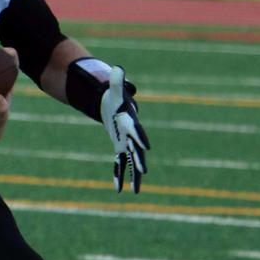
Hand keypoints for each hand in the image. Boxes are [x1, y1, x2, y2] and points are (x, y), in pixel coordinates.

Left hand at [100, 66, 149, 192]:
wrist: (114, 106)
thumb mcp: (113, 89)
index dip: (140, 139)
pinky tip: (119, 190)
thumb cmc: (114, 97)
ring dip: (133, 176)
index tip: (145, 148)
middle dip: (139, 160)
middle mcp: (131, 135)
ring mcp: (127, 144)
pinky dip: (119, 175)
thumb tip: (117, 68)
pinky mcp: (120, 148)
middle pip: (137, 150)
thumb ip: (116, 80)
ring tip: (134, 191)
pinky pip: (120, 164)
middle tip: (143, 172)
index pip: (136, 131)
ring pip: (131, 162)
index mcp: (130, 122)